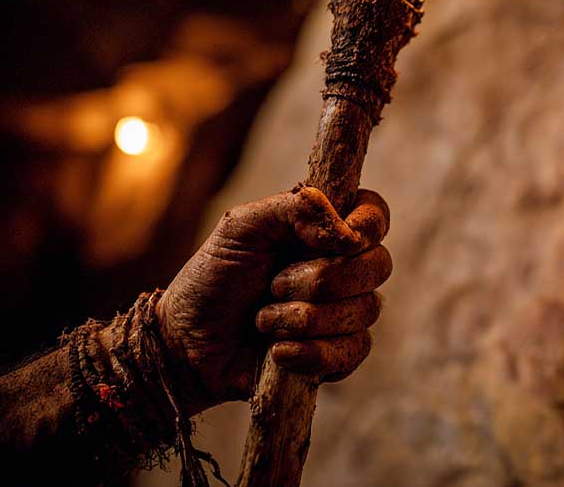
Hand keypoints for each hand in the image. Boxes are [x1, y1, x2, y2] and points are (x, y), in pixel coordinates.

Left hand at [154, 187, 391, 413]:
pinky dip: (309, 353)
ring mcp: (343, 313)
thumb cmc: (212, 280)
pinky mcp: (337, 355)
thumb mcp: (240, 227)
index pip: (374, 216)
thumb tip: (346, 233)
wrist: (186, 343)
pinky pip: (352, 352)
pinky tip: (277, 353)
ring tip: (263, 321)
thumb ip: (292, 208)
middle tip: (273, 285)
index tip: (343, 238)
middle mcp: (342, 268)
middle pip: (378, 266)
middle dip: (322, 280)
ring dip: (303, 318)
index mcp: (324, 231)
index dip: (368, 226)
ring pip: (364, 311)